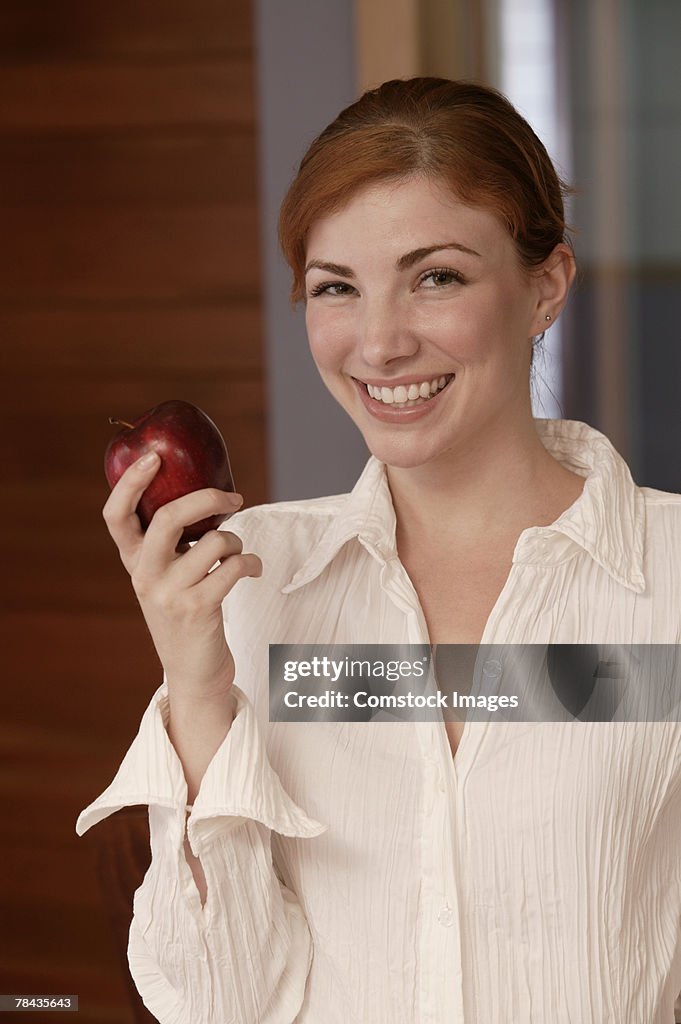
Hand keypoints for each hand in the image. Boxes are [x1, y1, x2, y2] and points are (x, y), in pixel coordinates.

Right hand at [102, 450, 261, 698]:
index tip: (152, 457)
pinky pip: (234, 567)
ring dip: (237, 543)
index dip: (130, 483)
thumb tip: (207, 495)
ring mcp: (168, 593)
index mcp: (133, 561)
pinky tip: (252, 570)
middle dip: (207, 498)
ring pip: (215, 542)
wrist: (193, 672)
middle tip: (234, 498)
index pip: (115, 516)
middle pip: (169, 517)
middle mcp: (144, 574)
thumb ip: (172, 542)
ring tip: (238, 557)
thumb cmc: (187, 612)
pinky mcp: (197, 609)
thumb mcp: (166, 577)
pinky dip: (251, 563)